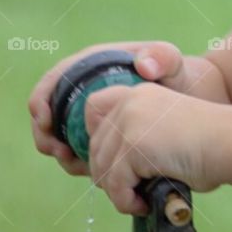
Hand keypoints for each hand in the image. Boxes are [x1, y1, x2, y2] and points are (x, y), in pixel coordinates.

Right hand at [28, 40, 209, 176]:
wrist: (190, 100)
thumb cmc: (178, 75)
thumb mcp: (172, 61)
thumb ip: (162, 56)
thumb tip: (142, 64)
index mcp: (91, 66)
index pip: (54, 81)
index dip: (41, 100)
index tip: (45, 120)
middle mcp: (84, 92)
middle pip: (49, 115)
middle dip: (46, 136)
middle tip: (61, 152)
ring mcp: (90, 117)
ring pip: (61, 139)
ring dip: (63, 155)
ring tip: (79, 166)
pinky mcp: (100, 139)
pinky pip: (81, 153)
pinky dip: (82, 164)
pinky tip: (97, 174)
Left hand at [83, 80, 220, 214]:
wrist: (231, 143)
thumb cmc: (209, 145)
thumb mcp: (164, 130)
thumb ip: (135, 139)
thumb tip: (103, 172)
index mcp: (137, 93)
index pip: (93, 110)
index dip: (97, 141)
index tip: (114, 164)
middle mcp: (129, 102)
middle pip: (95, 147)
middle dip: (109, 176)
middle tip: (132, 192)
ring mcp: (129, 122)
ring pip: (102, 168)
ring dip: (118, 192)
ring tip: (140, 201)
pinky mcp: (133, 145)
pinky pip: (115, 184)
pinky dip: (126, 202)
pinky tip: (144, 204)